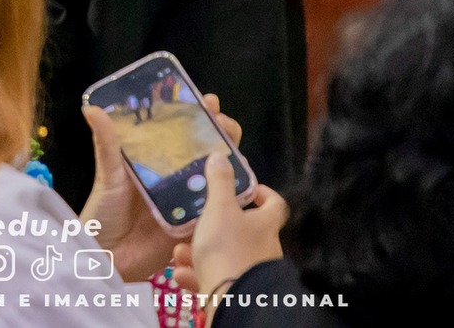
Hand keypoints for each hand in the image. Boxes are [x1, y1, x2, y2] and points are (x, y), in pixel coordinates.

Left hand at [79, 93, 242, 282]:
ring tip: (233, 148)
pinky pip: (215, 208)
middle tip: (223, 123)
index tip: (207, 101)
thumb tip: (91, 108)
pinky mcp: (193, 223)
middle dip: (220, 132)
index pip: (181, 131)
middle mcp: (174, 177)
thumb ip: (106, 143)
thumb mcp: (107, 174)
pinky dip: (227, 196)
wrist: (107, 257)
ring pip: (216, 175)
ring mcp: (186, 200)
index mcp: (155, 160)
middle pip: (205, 149)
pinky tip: (236, 185)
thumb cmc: (103, 213)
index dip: (197, 114)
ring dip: (229, 160)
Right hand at [187, 150, 287, 303]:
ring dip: (200, 251)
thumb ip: (219, 182)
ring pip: (225, 255)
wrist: (230, 300)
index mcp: (265, 224)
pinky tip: (179, 274)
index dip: (262, 193)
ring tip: (179, 251)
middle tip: (198, 221)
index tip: (246, 189)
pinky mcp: (236, 292)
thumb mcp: (219, 208)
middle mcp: (263, 249)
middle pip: (245, 230)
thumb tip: (220, 154)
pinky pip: (216, 279)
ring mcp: (251, 272)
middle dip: (217, 225)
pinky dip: (197, 274)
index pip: (274, 203)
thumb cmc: (227, 247)